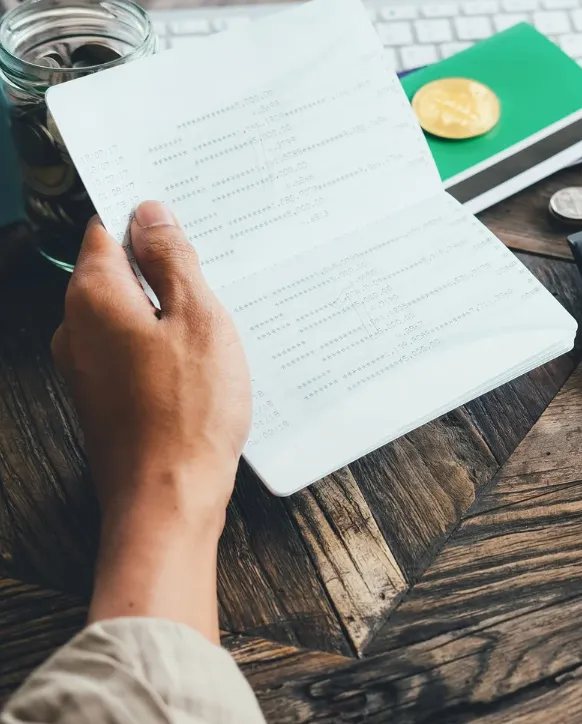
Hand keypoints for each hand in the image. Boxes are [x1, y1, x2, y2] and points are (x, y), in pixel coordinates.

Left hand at [52, 201, 249, 640]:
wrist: (168, 498)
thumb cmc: (188, 413)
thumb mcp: (198, 320)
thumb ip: (172, 262)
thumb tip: (150, 214)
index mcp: (94, 297)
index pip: (107, 231)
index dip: (148, 220)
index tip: (186, 219)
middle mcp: (76, 328)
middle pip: (117, 274)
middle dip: (163, 269)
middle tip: (218, 274)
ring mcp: (86, 367)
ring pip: (129, 316)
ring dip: (168, 313)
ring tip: (218, 325)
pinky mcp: (104, 399)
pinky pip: (133, 353)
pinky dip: (164, 349)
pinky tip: (202, 365)